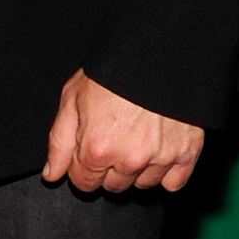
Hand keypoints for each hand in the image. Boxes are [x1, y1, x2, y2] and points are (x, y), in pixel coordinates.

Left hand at [42, 74, 203, 195]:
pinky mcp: (187, 153)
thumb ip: (59, 142)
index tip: (90, 148)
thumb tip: (51, 174)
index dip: (83, 167)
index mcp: (97, 148)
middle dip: (109, 167)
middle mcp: (130, 159)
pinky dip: (166, 173)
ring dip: (137, 170)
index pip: (84, 183)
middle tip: (114, 137)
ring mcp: (161, 158)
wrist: (157, 52)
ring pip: (142, 184)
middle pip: (113, 186)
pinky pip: (173, 183)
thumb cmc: (112, 72)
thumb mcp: (72, 99)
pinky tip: (159, 151)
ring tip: (137, 138)